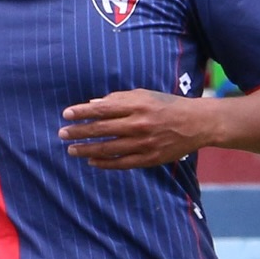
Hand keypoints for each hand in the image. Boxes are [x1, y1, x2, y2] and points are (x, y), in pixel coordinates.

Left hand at [60, 89, 211, 169]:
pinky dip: (104, 163)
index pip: (102, 108)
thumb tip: (93, 104)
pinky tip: (91, 161)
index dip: (82, 112)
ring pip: (108, 149)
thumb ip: (119, 99)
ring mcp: (144, 143)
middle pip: (101, 129)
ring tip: (72, 150)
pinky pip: (121, 163)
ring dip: (87, 150)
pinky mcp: (149, 158)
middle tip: (62, 134)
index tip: (66, 114)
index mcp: (137, 105)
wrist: (197, 123)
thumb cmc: (167, 105)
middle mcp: (139, 124)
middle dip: (78, 132)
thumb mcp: (144, 95)